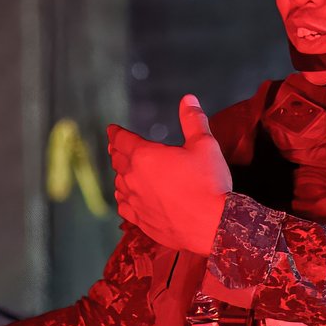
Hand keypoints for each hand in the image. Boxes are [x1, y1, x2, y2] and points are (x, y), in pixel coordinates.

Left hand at [109, 95, 231, 255]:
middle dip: (117, 150)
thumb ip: (193, 120)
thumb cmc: (209, 183)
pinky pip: (124, 206)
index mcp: (145, 156)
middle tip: (116, 146)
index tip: (112, 129)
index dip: (116, 133)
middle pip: (118, 161)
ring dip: (120, 174)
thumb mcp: (205, 145)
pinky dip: (123, 197)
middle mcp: (133, 178)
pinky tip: (125, 197)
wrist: (213, 226)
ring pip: (119, 184)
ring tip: (123, 170)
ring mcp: (135, 202)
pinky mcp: (141, 221)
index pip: (122, 140)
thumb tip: (187, 99)